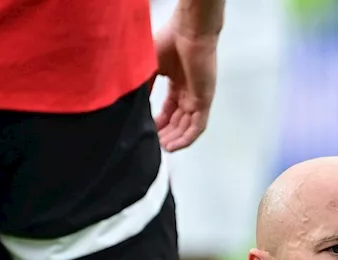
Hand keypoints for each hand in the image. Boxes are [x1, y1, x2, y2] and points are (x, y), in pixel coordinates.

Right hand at [154, 12, 219, 150]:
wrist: (189, 32)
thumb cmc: (170, 41)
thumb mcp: (149, 67)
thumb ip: (144, 85)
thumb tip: (132, 103)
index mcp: (178, 84)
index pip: (169, 110)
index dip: (159, 122)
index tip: (148, 131)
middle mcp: (189, 93)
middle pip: (178, 120)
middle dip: (166, 134)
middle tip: (153, 144)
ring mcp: (198, 97)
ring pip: (187, 126)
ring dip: (175, 139)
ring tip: (162, 148)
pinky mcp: (205, 100)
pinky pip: (197, 126)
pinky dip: (186, 138)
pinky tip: (174, 146)